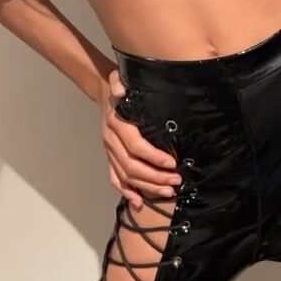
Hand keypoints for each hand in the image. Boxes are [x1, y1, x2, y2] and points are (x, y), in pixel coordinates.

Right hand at [100, 69, 182, 208]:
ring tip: (167, 191)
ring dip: (146, 186)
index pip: (135, 145)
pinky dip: (126, 191)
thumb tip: (120, 90)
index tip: (172, 163)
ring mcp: (110, 151)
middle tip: (176, 181)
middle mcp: (111, 140)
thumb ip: (119, 83)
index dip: (153, 156)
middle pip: (131, 166)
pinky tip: (138, 202)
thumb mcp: (119, 78)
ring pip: (125, 175)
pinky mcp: (110, 157)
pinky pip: (115, 178)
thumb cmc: (120, 87)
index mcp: (116, 124)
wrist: (105, 93)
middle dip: (154, 176)